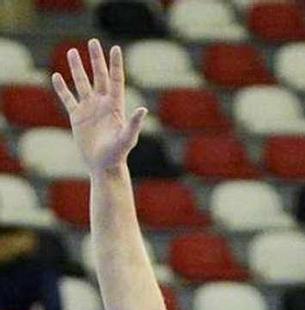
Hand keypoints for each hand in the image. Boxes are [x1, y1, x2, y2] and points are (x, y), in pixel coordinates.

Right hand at [52, 39, 146, 173]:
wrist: (104, 166)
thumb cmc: (119, 154)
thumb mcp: (127, 138)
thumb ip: (134, 123)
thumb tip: (143, 109)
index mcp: (115, 105)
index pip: (116, 79)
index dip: (115, 64)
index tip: (114, 48)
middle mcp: (102, 104)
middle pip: (99, 76)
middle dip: (95, 59)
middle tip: (92, 42)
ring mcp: (89, 109)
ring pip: (81, 84)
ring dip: (76, 68)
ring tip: (70, 52)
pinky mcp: (77, 117)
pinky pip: (68, 99)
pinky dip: (61, 88)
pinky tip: (56, 76)